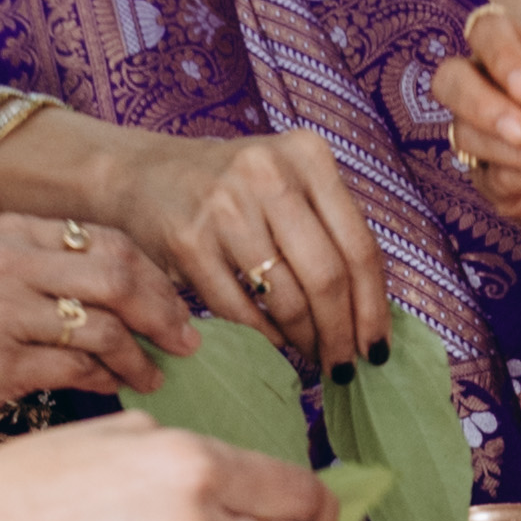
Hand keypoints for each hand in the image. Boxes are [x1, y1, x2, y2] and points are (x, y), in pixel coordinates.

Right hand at [0, 214, 194, 433]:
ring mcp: (3, 312)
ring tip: (154, 374)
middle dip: (163, 310)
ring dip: (139, 354)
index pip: (107, 239)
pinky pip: (76, 367)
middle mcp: (9, 263)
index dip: (154, 274)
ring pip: (103, 324)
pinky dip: (105, 379)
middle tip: (187, 340)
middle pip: (118, 273)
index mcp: (9, 231)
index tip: (178, 304)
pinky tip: (116, 387)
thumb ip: (48, 272)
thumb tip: (132, 296)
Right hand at [117, 128, 395, 370]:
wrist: (143, 175)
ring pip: (286, 297)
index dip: (374, 307)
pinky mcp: (189, 241)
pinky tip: (275, 342)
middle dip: (341, 333)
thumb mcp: (287, 183)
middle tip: (344, 365)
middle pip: (327, 276)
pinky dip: (264, 335)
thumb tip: (372, 311)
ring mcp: (225, 207)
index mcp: (307, 155)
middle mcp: (268, 174)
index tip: (378, 347)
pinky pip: (240, 308)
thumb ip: (329, 227)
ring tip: (311, 354)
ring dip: (304, 339)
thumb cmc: (231, 189)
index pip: (360, 246)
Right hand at [431, 6, 520, 234]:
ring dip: (520, 155)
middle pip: (450, 81)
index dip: (500, 56)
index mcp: (514, 45)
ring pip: (469, 137)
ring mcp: (479, 132)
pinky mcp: (487, 176)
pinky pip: (496, 178)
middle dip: (483, 107)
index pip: (486, 32)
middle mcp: (483, 83)